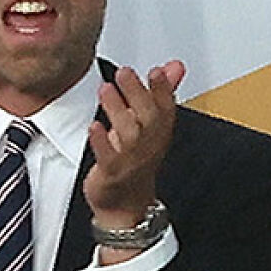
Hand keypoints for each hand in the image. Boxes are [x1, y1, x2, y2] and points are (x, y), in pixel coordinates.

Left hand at [84, 60, 183, 228]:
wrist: (126, 204)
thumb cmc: (136, 160)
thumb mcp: (152, 124)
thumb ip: (163, 91)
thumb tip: (175, 65)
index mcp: (159, 132)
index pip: (166, 108)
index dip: (163, 89)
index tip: (156, 70)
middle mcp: (148, 145)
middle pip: (149, 118)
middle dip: (138, 93)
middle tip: (125, 72)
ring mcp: (130, 160)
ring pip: (128, 134)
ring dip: (118, 110)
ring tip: (106, 90)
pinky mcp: (111, 174)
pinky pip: (108, 158)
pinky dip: (102, 141)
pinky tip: (94, 126)